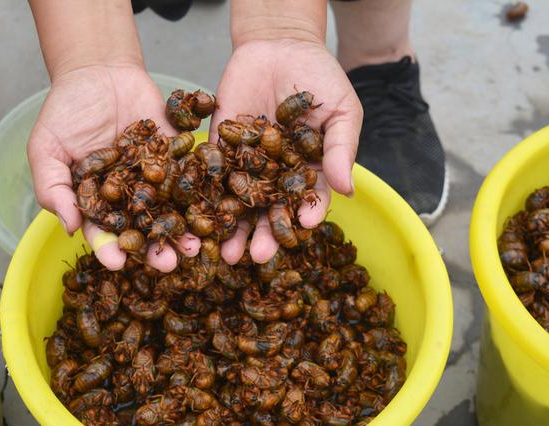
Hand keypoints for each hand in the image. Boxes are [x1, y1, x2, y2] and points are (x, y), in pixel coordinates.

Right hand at [28, 65, 199, 271]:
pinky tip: (212, 210)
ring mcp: (155, 178)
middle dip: (156, 250)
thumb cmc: (66, 111)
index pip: (103, 231)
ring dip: (184, 231)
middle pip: (143, 229)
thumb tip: (69, 228)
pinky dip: (201, 193)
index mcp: (97, 201)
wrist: (99, 72)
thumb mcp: (46, 149)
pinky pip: (190, 177)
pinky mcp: (176, 157)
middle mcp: (128, 196)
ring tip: (196, 248)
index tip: (118, 263)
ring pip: (170, 211)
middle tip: (169, 266)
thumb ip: (53, 188)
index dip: (110, 248)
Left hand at [210, 39, 362, 263]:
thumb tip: (347, 190)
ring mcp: (247, 164)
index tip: (302, 228)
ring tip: (227, 254)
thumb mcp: (340, 109)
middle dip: (265, 234)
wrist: (279, 45)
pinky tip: (200, 218)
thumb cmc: (319, 77)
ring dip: (234, 229)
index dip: (306, 215)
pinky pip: (213, 176)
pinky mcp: (220, 150)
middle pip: (270, 211)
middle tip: (259, 256)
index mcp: (310, 170)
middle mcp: (277, 174)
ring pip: (240, 203)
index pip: (308, 200)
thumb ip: (342, 147)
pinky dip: (206, 198)